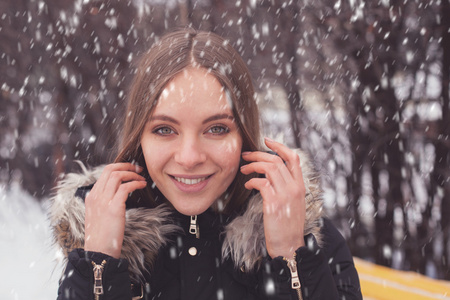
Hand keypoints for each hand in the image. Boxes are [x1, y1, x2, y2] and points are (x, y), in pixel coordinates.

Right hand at [84, 163, 146, 257]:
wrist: (99, 252)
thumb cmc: (102, 236)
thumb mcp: (99, 216)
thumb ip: (104, 203)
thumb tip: (118, 194)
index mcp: (91, 197)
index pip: (104, 173)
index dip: (120, 168)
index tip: (131, 170)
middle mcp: (95, 196)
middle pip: (110, 169)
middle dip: (126, 166)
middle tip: (138, 169)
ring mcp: (103, 201)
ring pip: (118, 175)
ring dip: (133, 174)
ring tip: (142, 179)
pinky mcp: (113, 208)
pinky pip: (126, 187)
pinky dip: (136, 183)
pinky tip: (142, 186)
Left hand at [240, 138, 305, 258]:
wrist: (290, 245)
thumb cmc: (288, 226)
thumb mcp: (293, 203)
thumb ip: (286, 187)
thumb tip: (270, 174)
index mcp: (300, 186)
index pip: (293, 158)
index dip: (279, 146)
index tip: (267, 140)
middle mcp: (294, 188)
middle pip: (276, 160)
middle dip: (258, 154)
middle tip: (246, 155)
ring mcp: (285, 195)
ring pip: (269, 168)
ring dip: (253, 166)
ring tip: (243, 170)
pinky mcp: (274, 204)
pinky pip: (261, 183)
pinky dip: (252, 181)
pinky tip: (248, 186)